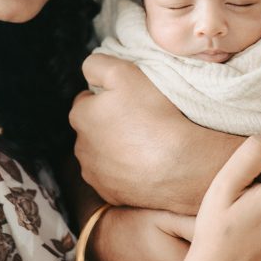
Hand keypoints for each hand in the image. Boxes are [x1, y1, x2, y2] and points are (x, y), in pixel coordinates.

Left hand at [70, 54, 239, 211]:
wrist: (181, 165)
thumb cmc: (153, 114)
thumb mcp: (124, 72)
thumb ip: (98, 64)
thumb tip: (88, 70)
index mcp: (80, 116)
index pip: (87, 100)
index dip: (108, 96)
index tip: (130, 99)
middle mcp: (80, 148)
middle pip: (94, 129)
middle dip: (110, 124)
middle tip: (141, 119)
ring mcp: (96, 176)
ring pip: (104, 155)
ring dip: (118, 149)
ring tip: (147, 143)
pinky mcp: (112, 196)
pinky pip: (117, 179)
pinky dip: (128, 172)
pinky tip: (148, 165)